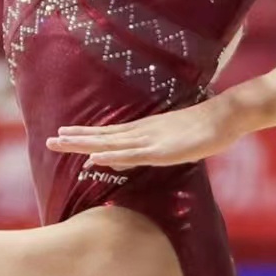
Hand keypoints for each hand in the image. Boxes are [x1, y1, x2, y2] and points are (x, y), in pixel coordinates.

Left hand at [46, 97, 244, 169]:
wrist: (226, 116)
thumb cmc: (205, 128)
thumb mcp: (176, 139)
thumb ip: (157, 146)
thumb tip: (142, 154)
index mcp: (145, 130)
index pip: (108, 133)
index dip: (86, 134)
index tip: (63, 134)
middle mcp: (142, 133)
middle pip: (103, 136)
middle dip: (76, 139)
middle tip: (49, 140)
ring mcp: (150, 141)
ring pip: (110, 144)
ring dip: (85, 144)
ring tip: (61, 143)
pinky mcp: (162, 151)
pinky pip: (132, 156)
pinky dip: (112, 157)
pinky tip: (96, 159)